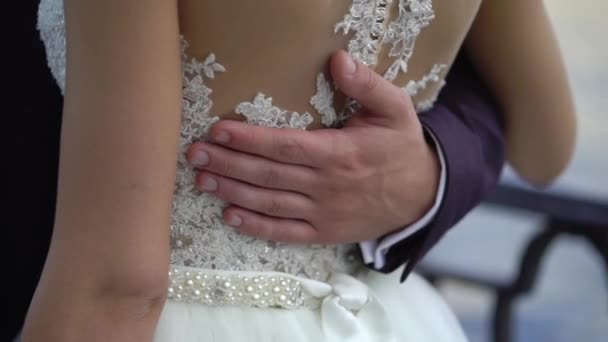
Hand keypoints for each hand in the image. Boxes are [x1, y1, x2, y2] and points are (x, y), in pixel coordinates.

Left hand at [186, 50, 439, 243]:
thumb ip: (367, 85)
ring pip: (270, 203)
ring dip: (234, 192)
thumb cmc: (401, 148)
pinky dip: (256, 227)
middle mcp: (327, 186)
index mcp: (340, 154)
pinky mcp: (324, 232)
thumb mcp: (396, 109)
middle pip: (269, 175)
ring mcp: (324, 213)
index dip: (250, 140)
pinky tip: (230, 216)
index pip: (286, 146)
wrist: (421, 196)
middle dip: (229, 163)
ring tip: (203, 179)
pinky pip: (285, 232)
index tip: (219, 130)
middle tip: (195, 154)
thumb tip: (337, 59)